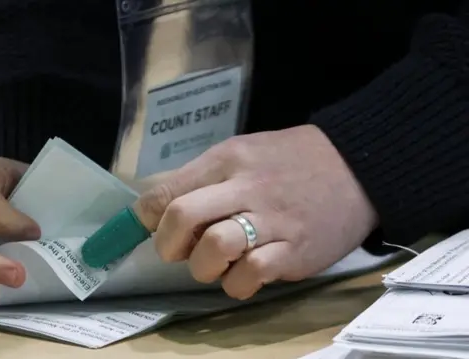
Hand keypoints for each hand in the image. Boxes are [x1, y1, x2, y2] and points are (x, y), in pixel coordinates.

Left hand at [132, 125, 377, 299]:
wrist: (358, 166)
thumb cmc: (292, 160)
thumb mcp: (243, 151)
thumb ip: (203, 176)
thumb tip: (157, 206)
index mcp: (228, 159)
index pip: (168, 189)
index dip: (144, 216)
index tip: (144, 227)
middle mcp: (246, 187)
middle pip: (183, 217)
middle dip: (167, 243)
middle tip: (175, 250)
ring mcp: (273, 221)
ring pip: (214, 249)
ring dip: (202, 265)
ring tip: (214, 262)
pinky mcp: (295, 252)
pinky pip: (250, 275)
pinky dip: (236, 282)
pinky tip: (243, 273)